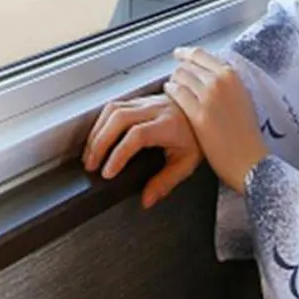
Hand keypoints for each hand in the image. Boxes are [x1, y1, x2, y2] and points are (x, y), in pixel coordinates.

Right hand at [83, 94, 202, 207]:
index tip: (108, 172)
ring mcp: (147, 101)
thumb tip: (146, 200)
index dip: (119, 154)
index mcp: (169, 125)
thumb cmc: (198, 136)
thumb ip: (165, 182)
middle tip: (91, 165)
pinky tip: (97, 137)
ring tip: (90, 153)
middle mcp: (156, 109)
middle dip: (99, 142)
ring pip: (113, 109)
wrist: (208, 111)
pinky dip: (102, 122)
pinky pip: (115, 105)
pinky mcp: (141, 99)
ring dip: (97, 131)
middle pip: (119, 118)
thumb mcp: (187, 163)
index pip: (137, 135)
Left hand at [165, 47, 268, 193]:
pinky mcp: (198, 113)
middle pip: (188, 65)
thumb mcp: (242, 98)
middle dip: (180, 71)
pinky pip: (177, 93)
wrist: (249, 159)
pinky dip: (170, 92)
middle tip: (176, 79)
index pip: (201, 54)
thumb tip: (208, 74)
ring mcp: (209, 96)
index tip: (179, 54)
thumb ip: (226, 84)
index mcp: (233, 76)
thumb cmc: (246, 134)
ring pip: (180, 77)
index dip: (186, 53)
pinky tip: (169, 95)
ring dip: (174, 81)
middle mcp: (220, 81)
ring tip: (172, 88)